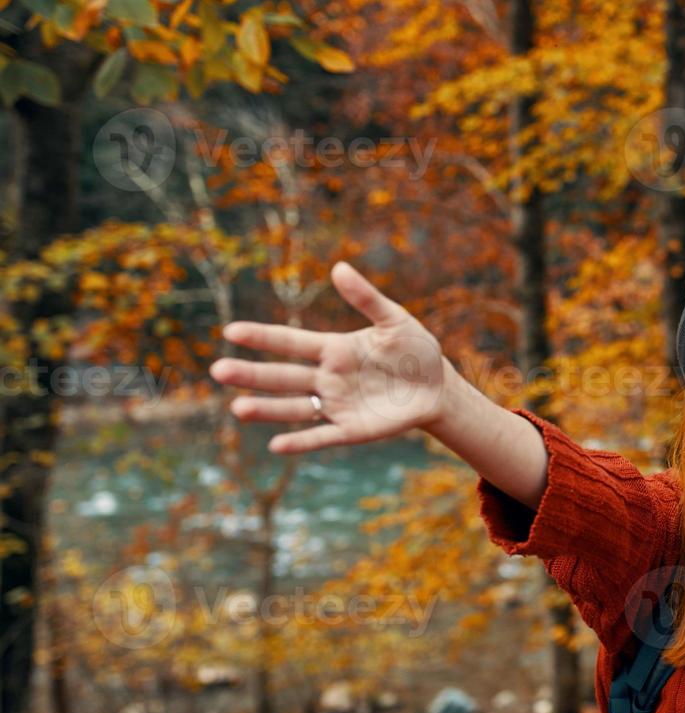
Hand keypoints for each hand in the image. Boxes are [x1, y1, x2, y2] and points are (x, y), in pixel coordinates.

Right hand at [209, 261, 449, 453]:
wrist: (438, 388)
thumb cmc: (416, 350)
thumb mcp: (395, 321)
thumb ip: (366, 298)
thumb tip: (338, 267)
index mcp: (334, 348)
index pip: (291, 342)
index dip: (262, 337)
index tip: (231, 331)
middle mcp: (328, 377)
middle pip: (283, 376)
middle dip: (251, 374)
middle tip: (218, 370)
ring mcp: (337, 405)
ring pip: (295, 408)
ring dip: (267, 409)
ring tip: (238, 408)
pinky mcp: (351, 430)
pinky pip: (322, 436)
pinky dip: (301, 441)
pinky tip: (277, 445)